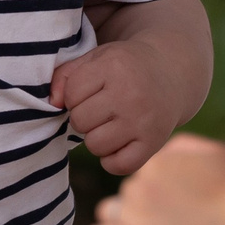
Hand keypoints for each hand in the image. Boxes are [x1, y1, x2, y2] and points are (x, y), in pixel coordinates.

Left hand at [49, 40, 188, 174]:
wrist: (171, 74)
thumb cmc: (124, 68)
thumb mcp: (96, 59)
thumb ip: (66, 76)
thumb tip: (53, 103)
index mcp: (114, 66)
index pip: (71, 94)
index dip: (75, 95)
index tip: (90, 91)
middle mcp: (130, 94)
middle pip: (80, 121)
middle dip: (84, 117)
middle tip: (100, 109)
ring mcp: (143, 121)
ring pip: (95, 145)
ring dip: (96, 138)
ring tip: (109, 124)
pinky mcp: (153, 143)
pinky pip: (118, 165)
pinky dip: (112, 159)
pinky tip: (119, 142)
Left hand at [83, 133, 224, 224]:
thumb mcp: (213, 152)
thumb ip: (182, 147)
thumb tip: (163, 152)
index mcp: (157, 159)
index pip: (141, 172)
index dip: (154, 188)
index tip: (168, 203)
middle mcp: (142, 181)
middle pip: (127, 192)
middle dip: (140, 205)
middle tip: (164, 221)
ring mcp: (138, 211)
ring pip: (111, 212)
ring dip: (122, 221)